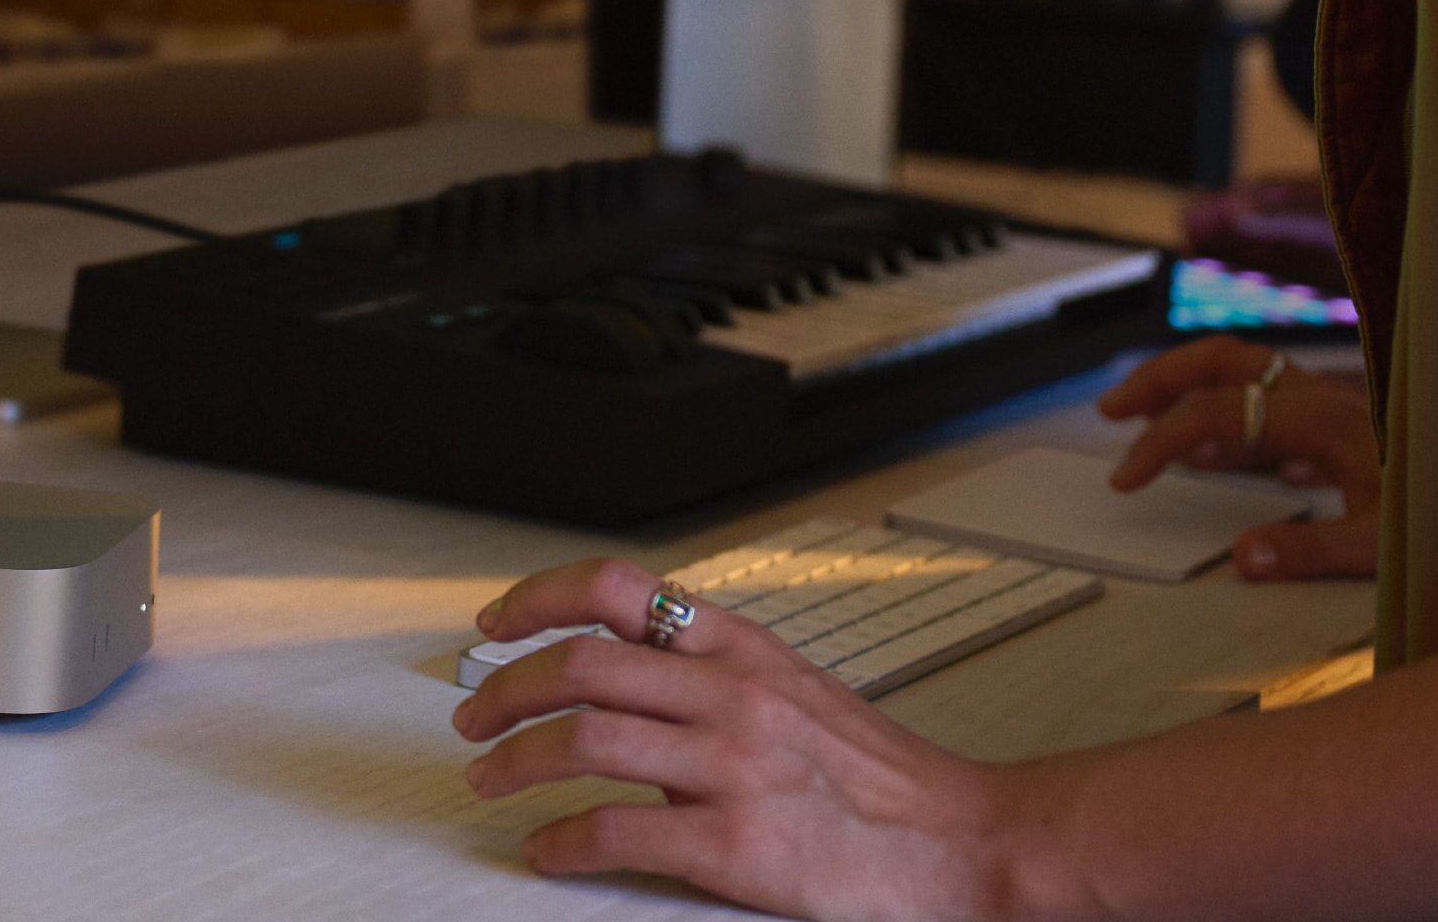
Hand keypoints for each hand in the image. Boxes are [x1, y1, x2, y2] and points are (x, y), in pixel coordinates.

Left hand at [453, 557, 1023, 919]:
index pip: (615, 588)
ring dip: (515, 762)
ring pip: (583, 742)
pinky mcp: (736, 845)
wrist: (963, 840)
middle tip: (473, 721)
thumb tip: (623, 672)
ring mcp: (733, 768)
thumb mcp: (793, 686)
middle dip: (503, 690)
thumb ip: (711, 670)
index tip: (493, 622)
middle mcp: (732, 694)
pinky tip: (546, 850)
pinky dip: (562, 841)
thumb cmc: (880, 776)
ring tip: (490, 781)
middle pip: (579, 665)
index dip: (536, 597)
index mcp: (742, 647)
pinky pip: (617, 832)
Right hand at [1096, 335, 1378, 579]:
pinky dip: (1229, 414)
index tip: (1126, 478)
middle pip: (1221, 359)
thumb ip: (1309, 550)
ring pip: (1245, 371)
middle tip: (1111, 411)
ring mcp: (1331, 403)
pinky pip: (1270, 401)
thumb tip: (1241, 557)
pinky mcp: (1342, 422)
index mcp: (1321, 420)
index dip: (1161, 441)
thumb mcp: (1382, 547)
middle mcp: (1322, 397)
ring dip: (1189, 386)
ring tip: (1145, 418)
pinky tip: (1218, 453)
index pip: (1216, 412)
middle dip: (1158, 378)